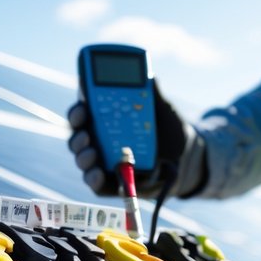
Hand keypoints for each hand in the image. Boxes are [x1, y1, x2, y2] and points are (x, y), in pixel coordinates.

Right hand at [66, 84, 205, 197]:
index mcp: (105, 118)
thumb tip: (150, 78)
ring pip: (81, 157)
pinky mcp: (107, 182)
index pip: (83, 111)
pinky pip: (94, 182)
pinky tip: (98, 173)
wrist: (183, 158)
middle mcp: (98, 138)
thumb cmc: (168, 130)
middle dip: (77, 133)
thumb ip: (153, 95)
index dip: (79, 109)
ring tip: (91, 153)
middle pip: (77, 134)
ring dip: (82, 155)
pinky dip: (93, 178)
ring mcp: (101, 161)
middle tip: (85, 132)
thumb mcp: (163, 111)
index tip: (83, 106)